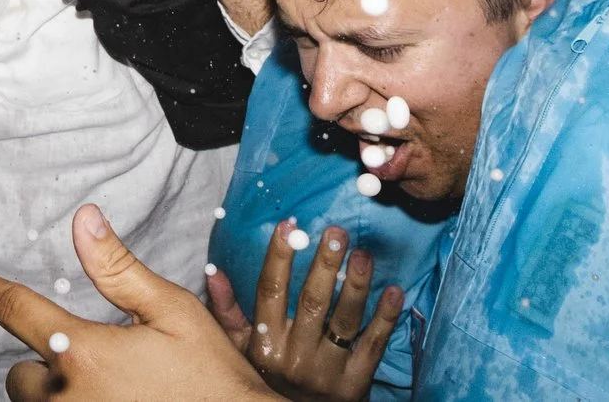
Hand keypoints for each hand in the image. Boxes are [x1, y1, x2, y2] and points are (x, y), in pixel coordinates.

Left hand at [0, 204, 276, 401]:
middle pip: (20, 375)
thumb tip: (84, 221)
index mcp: (85, 354)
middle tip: (88, 362)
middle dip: (44, 364)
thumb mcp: (173, 312)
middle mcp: (68, 399)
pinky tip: (106, 401)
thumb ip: (119, 269)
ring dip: (54, 396)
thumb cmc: (212, 379)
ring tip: (102, 389)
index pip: (18, 313)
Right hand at [215, 221, 402, 401]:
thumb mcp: (241, 349)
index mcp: (265, 344)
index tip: (288, 226)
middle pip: (312, 303)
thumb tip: (213, 272)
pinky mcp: (356, 383)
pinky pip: (373, 345)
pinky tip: (395, 291)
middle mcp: (295, 357)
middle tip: (337, 232)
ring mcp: (327, 372)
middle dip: (325, 265)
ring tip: (363, 255)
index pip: (270, 293)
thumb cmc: (268, 376)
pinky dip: (386, 318)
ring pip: (344, 321)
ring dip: (356, 286)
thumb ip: (227, 312)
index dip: (278, 258)